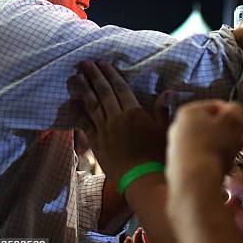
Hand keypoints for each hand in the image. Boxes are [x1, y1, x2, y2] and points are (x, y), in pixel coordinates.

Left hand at [73, 61, 169, 182]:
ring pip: (91, 105)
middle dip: (94, 76)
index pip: (120, 88)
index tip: (103, 63)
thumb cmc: (157, 155)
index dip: (111, 74)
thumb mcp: (164, 130)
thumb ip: (163, 110)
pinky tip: (73, 103)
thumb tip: (168, 91)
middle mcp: (117, 118)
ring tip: (76, 77)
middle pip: (103, 93)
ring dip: (84, 90)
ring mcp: (104, 130)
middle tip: (85, 63)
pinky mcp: (97, 142)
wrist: (141, 179)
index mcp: (134, 112)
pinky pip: (85, 124)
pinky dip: (79, 112)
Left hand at [166, 100, 242, 187]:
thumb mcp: (233, 120)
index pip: (218, 107)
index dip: (238, 116)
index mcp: (189, 111)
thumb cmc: (215, 146)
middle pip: (213, 126)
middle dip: (232, 134)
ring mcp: (176, 147)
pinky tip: (221, 171)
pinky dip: (214, 162)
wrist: (195, 182)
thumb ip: (236, 110)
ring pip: (209, 143)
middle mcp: (179, 127)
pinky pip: (202, 159)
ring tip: (232, 160)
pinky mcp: (177, 166)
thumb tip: (234, 111)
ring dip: (225, 149)